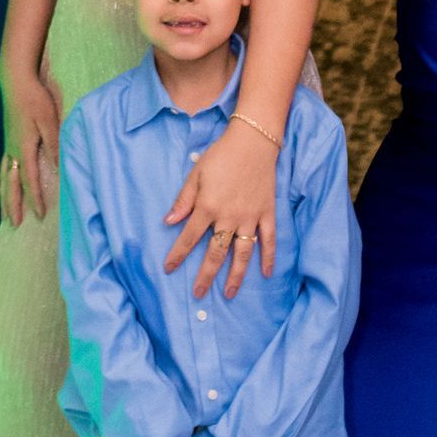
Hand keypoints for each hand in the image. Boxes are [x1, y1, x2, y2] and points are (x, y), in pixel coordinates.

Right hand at [0, 61, 60, 223]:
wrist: (15, 81)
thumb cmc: (35, 98)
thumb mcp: (50, 120)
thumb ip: (54, 143)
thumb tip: (58, 166)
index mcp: (24, 147)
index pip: (29, 179)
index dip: (35, 198)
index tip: (39, 215)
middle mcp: (13, 150)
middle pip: (10, 184)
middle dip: (13, 205)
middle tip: (14, 225)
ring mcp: (8, 145)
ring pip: (3, 178)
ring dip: (4, 197)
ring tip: (4, 214)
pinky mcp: (8, 140)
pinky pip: (3, 168)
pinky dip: (3, 183)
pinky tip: (4, 187)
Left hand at [164, 117, 276, 295]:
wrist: (253, 142)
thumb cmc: (221, 155)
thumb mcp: (196, 174)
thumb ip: (184, 200)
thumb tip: (168, 222)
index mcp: (207, 206)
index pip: (188, 237)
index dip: (177, 255)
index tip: (169, 269)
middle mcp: (228, 217)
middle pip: (215, 253)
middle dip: (205, 275)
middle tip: (199, 294)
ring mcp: (250, 217)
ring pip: (242, 253)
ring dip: (236, 275)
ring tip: (230, 293)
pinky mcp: (267, 213)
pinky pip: (268, 240)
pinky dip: (268, 257)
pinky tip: (266, 273)